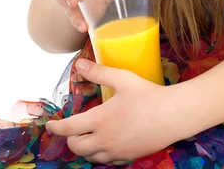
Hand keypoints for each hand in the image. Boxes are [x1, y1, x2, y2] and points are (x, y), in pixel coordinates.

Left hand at [46, 59, 179, 163]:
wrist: (173, 115)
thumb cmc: (148, 94)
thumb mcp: (123, 78)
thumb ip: (99, 72)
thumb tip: (80, 65)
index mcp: (99, 120)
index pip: (69, 128)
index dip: (56, 127)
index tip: (50, 125)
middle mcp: (104, 140)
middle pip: (76, 147)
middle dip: (70, 139)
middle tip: (72, 130)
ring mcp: (116, 151)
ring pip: (91, 157)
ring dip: (85, 148)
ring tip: (88, 136)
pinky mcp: (129, 157)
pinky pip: (108, 161)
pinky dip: (101, 154)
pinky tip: (107, 144)